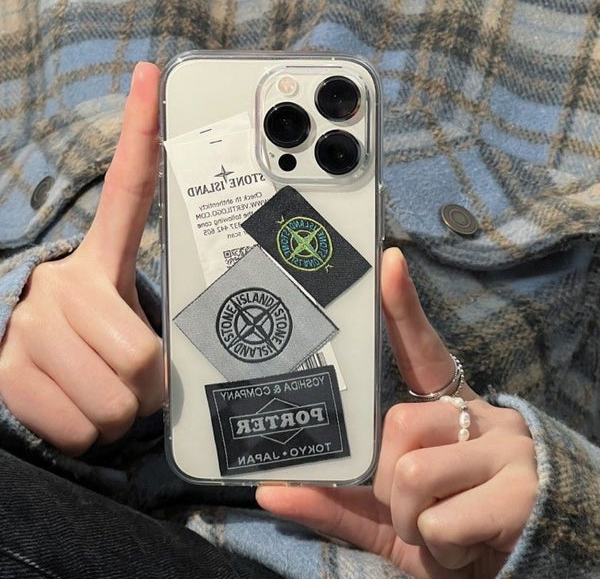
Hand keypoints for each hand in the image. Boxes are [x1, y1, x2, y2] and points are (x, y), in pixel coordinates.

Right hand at [0, 62, 162, 455]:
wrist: (18, 368)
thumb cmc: (89, 343)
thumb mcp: (120, 321)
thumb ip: (154, 328)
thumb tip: (177, 361)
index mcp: (95, 261)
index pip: (124, 190)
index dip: (139, 134)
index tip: (153, 78)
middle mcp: (58, 283)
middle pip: (142, 356)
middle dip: (148, 386)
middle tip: (132, 380)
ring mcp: (27, 326)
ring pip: (113, 401)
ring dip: (118, 412)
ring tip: (98, 392)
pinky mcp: (2, 371)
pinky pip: (79, 427)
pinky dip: (87, 433)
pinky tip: (71, 408)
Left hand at [257, 247, 537, 578]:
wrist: (522, 573)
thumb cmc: (444, 534)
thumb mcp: (386, 518)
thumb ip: (334, 500)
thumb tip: (267, 489)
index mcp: (448, 411)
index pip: (423, 350)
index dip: (401, 307)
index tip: (386, 262)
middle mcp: (481, 416)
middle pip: (397, 424)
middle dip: (388, 485)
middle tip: (412, 509)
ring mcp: (507, 451)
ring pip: (412, 475)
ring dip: (414, 522)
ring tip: (441, 531)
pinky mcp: (524, 493)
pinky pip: (443, 520)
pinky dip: (442, 547)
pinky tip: (469, 546)